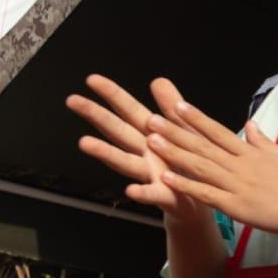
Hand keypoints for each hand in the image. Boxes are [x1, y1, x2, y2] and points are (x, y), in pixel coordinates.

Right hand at [67, 75, 207, 224]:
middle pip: (118, 131)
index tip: (92, 79)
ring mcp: (152, 174)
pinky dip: (142, 193)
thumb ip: (172, 109)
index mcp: (153, 135)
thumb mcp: (185, 132)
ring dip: (105, 153)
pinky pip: (152, 194)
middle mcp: (146, 153)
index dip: (112, 94)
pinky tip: (130, 191)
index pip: (129, 110)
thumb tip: (158, 80)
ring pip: (126, 162)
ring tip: (85, 143)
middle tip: (73, 101)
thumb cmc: (189, 165)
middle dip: (96, 115)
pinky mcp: (165, 195)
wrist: (204, 198)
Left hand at [145, 97, 277, 237]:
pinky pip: (206, 194)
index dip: (196, 119)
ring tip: (151, 141)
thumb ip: (262, 141)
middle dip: (175, 131)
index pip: (218, 131)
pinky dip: (185, 185)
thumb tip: (249, 124)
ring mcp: (238, 185)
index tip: (177, 106)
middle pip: (203, 145)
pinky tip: (166, 177)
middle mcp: (241, 165)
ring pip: (200, 166)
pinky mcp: (237, 206)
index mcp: (251, 153)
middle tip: (151, 118)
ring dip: (175, 153)